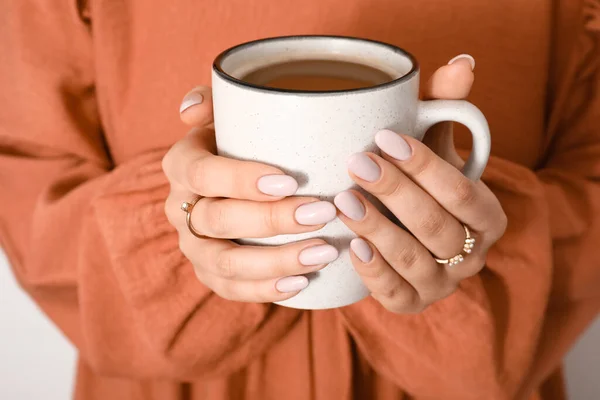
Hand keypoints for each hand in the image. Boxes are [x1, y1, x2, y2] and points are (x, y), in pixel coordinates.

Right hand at [162, 87, 337, 301]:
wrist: (235, 181)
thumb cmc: (240, 141)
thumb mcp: (228, 113)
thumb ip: (215, 100)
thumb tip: (190, 110)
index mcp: (181, 165)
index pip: (202, 174)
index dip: (241, 180)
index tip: (290, 181)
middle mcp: (180, 208)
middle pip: (218, 220)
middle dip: (272, 221)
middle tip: (322, 213)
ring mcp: (192, 246)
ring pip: (225, 263)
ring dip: (276, 261)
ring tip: (324, 252)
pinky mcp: (209, 273)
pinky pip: (231, 289)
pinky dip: (265, 290)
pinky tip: (302, 282)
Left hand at [335, 55, 506, 312]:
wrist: (410, 234)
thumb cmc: (422, 184)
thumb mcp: (436, 148)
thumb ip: (447, 111)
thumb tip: (460, 64)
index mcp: (487, 216)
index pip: (462, 192)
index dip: (425, 166)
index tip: (384, 138)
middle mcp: (471, 255)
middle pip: (436, 226)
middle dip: (395, 193)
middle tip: (356, 164)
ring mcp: (442, 284)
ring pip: (413, 260)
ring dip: (377, 229)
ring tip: (343, 200)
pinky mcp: (411, 303)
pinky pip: (394, 294)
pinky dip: (371, 271)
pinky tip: (349, 245)